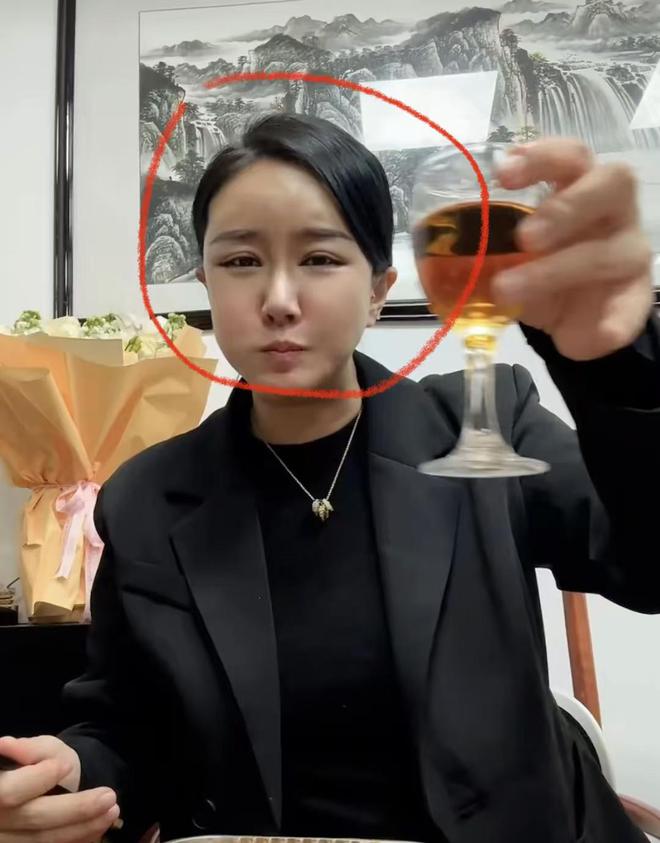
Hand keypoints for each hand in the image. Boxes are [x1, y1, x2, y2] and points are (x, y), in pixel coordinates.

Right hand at [0, 735, 118, 842]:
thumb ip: (27, 749)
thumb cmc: (42, 764)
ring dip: (82, 826)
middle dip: (75, 808)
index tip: (64, 766)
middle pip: (34, 818)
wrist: (46, 790)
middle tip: (109, 796)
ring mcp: (10, 840)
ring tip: (112, 810)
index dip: (36, 780)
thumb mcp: (40, 749)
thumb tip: (5, 744)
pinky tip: (101, 827)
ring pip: (45, 839)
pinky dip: (79, 838)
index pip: (8, 792)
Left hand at [493, 138, 653, 360]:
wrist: (573, 317)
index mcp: (578, 185)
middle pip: (610, 184)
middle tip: (523, 237)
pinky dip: (610, 323)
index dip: (542, 158)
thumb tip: (437, 260)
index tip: (503, 173)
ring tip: (508, 291)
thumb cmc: (539, 266)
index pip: (570, 156)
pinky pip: (631, 308)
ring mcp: (629, 252)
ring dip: (554, 272)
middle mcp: (611, 210)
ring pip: (607, 253)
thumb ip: (485, 248)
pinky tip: (589, 335)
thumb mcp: (508, 254)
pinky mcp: (636, 296)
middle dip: (564, 208)